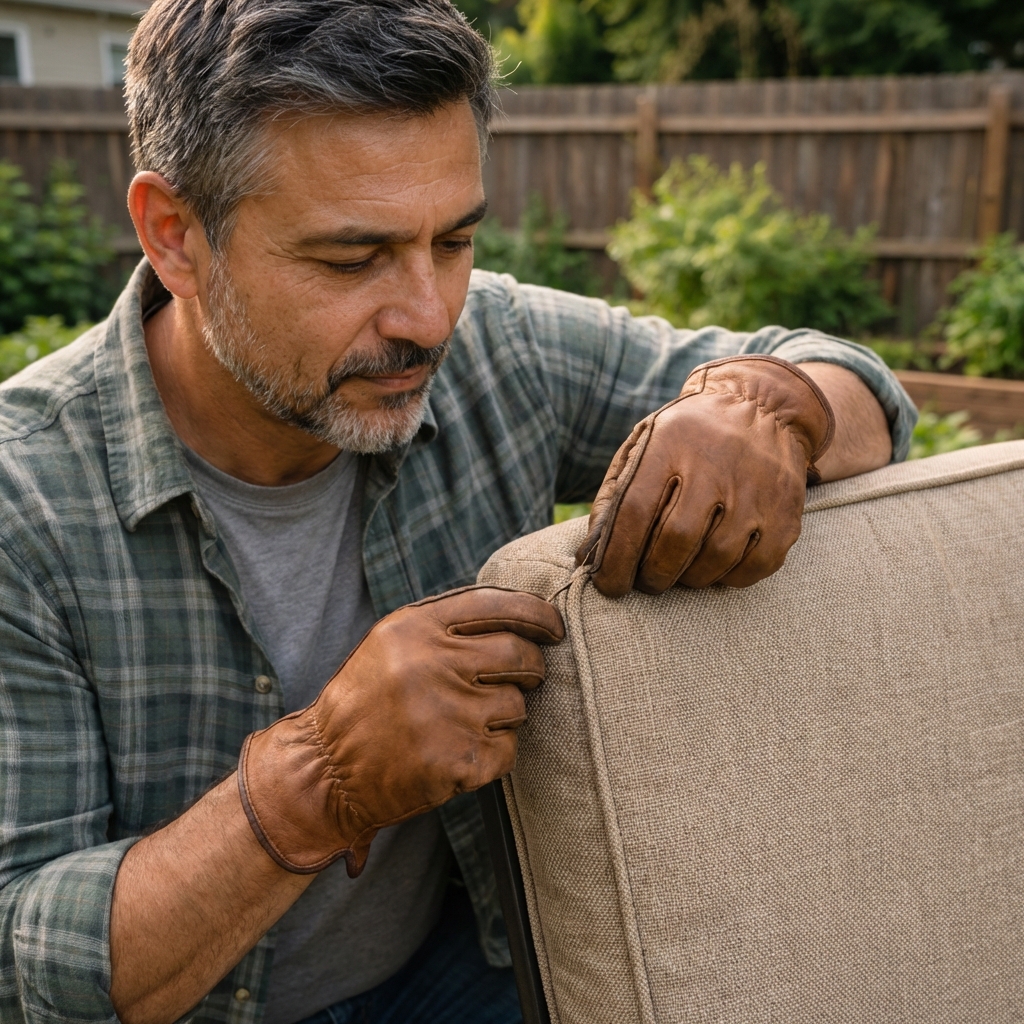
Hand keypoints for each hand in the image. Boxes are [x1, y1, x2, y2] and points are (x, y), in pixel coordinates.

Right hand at [237, 586, 563, 876]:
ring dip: (506, 713)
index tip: (553, 627)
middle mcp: (431, 664)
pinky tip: (459, 752)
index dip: (537, 614)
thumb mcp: (393, 643)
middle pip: (519, 654)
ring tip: (467, 722)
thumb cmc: (368, 701)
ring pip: (517, 704)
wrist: (327, 770)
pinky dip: (494, 752)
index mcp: (414, 627)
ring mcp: (445, 714)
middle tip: (524, 677)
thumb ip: (449, 625)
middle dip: (532, 667)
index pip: (497, 604)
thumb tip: (524, 616)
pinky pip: (507, 749)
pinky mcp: (456, 761)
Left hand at [576, 355, 834, 596]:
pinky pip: (753, 568)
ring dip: (689, 579)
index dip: (617, 558)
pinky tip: (714, 567)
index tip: (609, 584)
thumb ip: (616, 496)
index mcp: (671, 444)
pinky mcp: (786, 515)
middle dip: (653, 574)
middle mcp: (716, 466)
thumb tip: (591, 558)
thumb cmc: (687, 440)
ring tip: (678, 571)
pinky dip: (727, 578)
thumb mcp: (644, 446)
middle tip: (646, 581)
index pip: (635, 513)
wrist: (761, 409)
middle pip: (677, 540)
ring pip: (716, 559)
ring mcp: (757, 491)